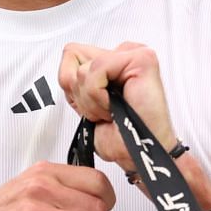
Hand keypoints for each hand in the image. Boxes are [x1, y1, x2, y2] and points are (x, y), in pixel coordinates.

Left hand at [58, 42, 177, 177]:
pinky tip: (115, 106)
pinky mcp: (142, 59)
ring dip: (91, 100)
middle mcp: (124, 54)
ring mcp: (134, 54)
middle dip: (80, 94)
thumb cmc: (120, 137)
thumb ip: (74, 78)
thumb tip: (69, 60)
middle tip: (104, 111)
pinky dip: (98, 96)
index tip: (94, 107)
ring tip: (112, 111)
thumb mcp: (83, 103)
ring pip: (83, 68)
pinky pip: (97, 68)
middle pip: (73, 56)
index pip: (71, 55)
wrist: (138, 156)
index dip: (73, 88)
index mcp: (112, 63)